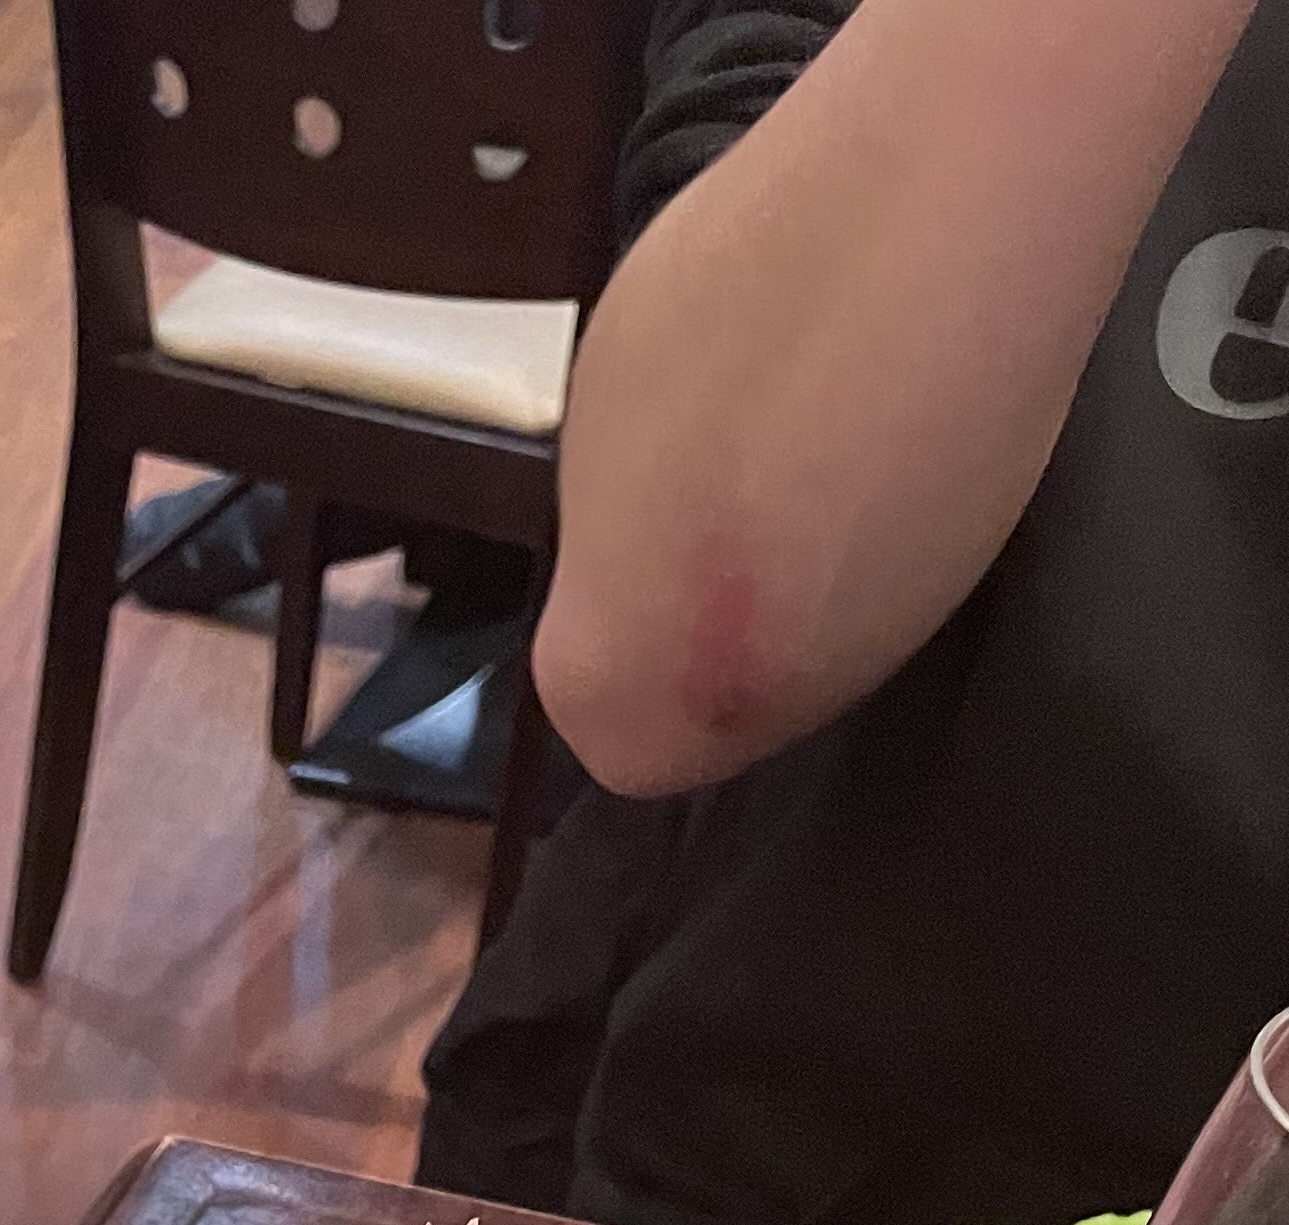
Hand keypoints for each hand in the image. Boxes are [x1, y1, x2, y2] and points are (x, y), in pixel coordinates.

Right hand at [535, 0, 1259, 796]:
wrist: (923, 209)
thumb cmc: (914, 459)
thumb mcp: (852, 648)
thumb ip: (766, 679)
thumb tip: (735, 665)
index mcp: (609, 677)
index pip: (631, 744)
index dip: (725, 704)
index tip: (807, 655)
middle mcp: (570, 555)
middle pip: (637, 605)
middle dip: (721, 584)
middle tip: (841, 540)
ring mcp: (588, 423)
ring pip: (656, 492)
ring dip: (731, 476)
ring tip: (848, 427)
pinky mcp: (619, 313)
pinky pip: (675, 390)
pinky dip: (735, 381)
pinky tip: (822, 344)